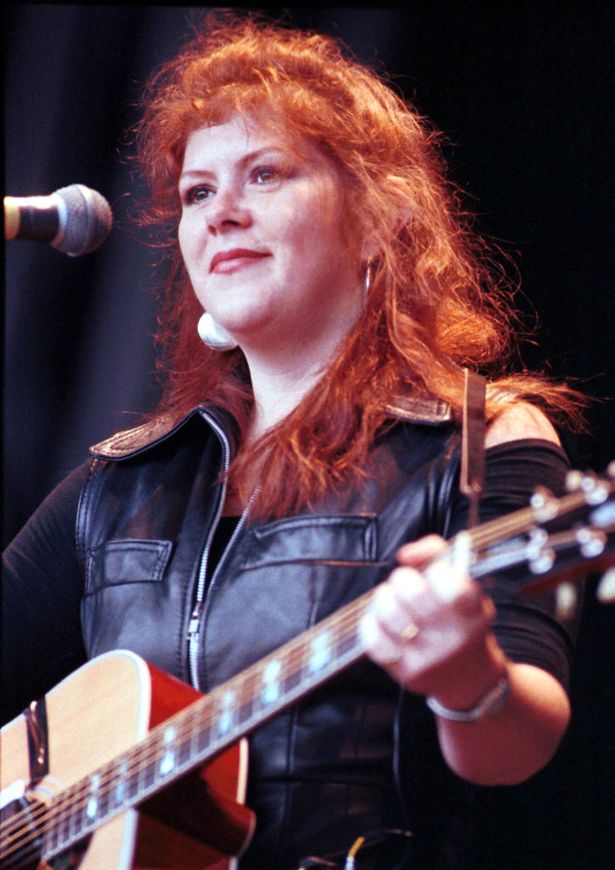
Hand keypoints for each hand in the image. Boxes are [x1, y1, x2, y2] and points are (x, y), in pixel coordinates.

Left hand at [360, 535, 505, 707]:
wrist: (470, 679)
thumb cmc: (462, 620)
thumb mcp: (467, 586)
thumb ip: (437, 554)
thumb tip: (405, 555)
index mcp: (473, 611)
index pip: (451, 584)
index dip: (436, 571)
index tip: (435, 574)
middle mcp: (453, 636)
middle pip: (412, 592)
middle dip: (402, 579)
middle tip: (405, 583)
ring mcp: (429, 657)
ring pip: (388, 613)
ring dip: (384, 599)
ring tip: (392, 601)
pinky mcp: (407, 673)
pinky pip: (374, 641)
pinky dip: (370, 624)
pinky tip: (379, 621)